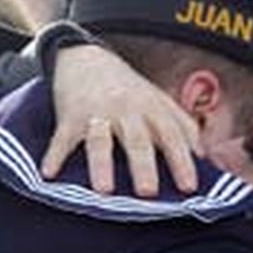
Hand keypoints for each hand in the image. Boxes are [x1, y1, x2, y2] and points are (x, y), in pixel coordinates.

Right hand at [46, 44, 199, 196]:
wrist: (87, 58)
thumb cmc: (127, 89)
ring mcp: (96, 114)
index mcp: (151, 109)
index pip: (171, 136)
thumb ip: (181, 125)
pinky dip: (54, 156)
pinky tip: (49, 174)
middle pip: (137, 140)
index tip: (189, 187)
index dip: (181, 161)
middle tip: (148, 193)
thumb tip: (203, 155)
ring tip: (103, 190)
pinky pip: (61, 139)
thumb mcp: (158, 100)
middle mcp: (126, 111)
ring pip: (100, 141)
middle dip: (143, 166)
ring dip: (101, 165)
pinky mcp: (69, 117)